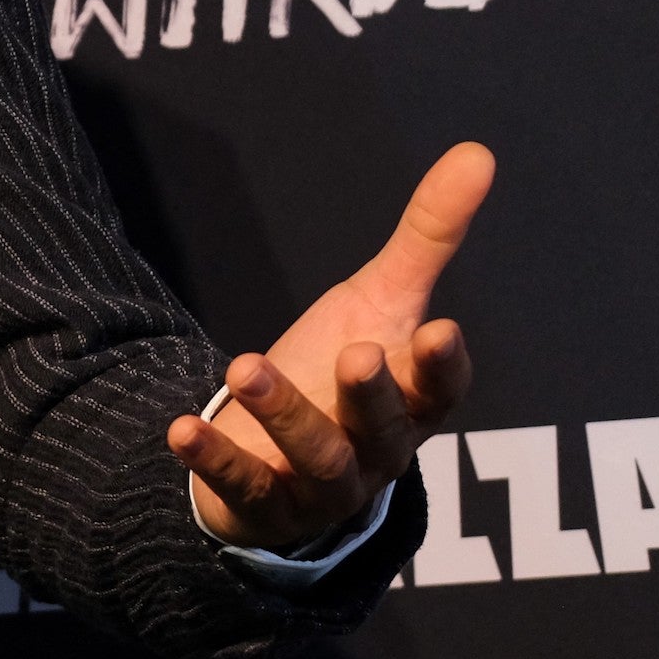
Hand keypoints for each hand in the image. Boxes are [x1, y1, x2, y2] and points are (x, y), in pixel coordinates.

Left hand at [167, 142, 490, 552]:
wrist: (285, 456)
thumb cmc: (344, 373)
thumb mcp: (382, 301)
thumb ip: (428, 237)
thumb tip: (479, 152)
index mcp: (413, 405)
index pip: (441, 391)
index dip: (443, 366)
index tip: (440, 329)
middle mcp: (377, 453)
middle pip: (383, 430)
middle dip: (370, 395)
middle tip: (358, 353)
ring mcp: (322, 486)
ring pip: (316, 460)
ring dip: (285, 415)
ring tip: (246, 368)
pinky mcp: (265, 505)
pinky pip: (242, 486)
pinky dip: (214, 459)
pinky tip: (179, 428)